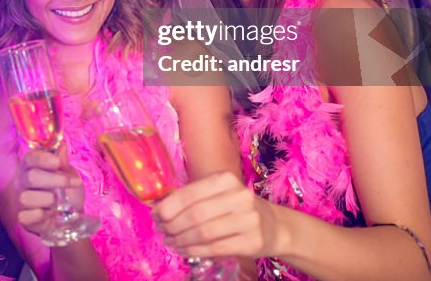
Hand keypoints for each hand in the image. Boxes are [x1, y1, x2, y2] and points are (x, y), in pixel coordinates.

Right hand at [15, 147, 84, 237]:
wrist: (72, 219)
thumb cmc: (69, 194)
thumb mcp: (71, 177)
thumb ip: (63, 163)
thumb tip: (61, 146)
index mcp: (33, 167)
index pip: (30, 158)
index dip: (42, 159)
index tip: (57, 163)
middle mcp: (23, 181)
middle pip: (31, 177)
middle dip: (54, 180)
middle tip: (69, 183)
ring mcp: (21, 200)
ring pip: (27, 197)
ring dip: (48, 200)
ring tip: (58, 203)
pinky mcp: (23, 218)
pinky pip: (24, 216)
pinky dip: (40, 215)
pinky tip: (48, 214)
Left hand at [152, 171, 278, 259]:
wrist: (275, 226)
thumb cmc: (237, 208)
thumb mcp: (218, 194)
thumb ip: (193, 197)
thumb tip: (158, 206)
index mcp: (226, 180)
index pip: (189, 194)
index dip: (167, 207)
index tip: (155, 215)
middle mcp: (239, 197)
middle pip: (195, 214)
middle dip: (172, 225)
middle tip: (161, 231)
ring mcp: (248, 220)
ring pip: (203, 233)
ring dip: (181, 240)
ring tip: (170, 242)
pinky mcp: (252, 241)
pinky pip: (215, 248)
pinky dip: (194, 251)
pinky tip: (184, 251)